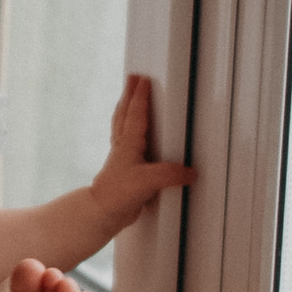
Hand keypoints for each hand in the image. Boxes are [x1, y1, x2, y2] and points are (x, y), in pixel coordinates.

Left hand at [88, 75, 192, 236]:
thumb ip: (171, 174)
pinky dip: (129, 133)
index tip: (143, 79)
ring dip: (126, 110)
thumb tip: (189, 172)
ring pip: (122, 126)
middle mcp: (123, 147)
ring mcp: (122, 158)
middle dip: (129, 95)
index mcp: (128, 143)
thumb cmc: (117, 194)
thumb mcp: (150, 181)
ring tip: (129, 99)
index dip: (140, 95)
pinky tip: (135, 139)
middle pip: (124, 114)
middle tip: (131, 79)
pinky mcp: (125, 170)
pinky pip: (127, 144)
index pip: (136, 113)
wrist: (102, 212)